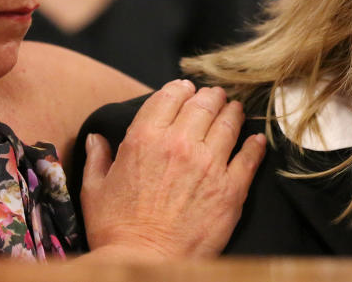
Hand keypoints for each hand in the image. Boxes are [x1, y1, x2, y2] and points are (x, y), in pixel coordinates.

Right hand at [80, 80, 265, 259]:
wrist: (144, 262)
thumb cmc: (116, 229)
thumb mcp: (95, 189)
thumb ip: (97, 158)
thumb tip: (95, 138)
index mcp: (144, 138)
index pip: (169, 96)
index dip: (180, 89)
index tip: (187, 90)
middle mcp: (179, 144)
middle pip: (203, 104)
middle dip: (210, 96)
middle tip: (215, 96)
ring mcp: (208, 165)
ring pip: (228, 123)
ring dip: (233, 112)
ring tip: (235, 110)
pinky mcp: (230, 188)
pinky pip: (249, 156)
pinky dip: (255, 144)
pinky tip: (256, 140)